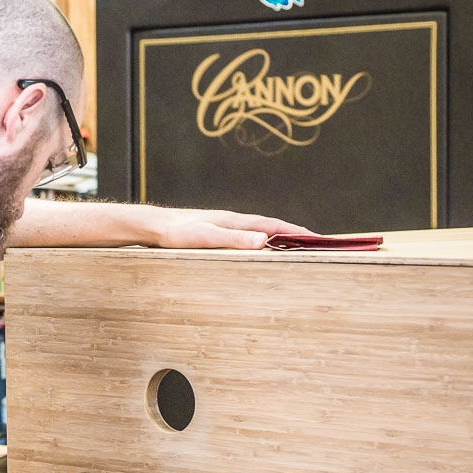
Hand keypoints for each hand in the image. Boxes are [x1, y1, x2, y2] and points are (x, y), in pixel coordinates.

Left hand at [155, 208, 314, 249]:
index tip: (318, 239)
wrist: (154, 226)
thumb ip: (234, 239)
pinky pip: (246, 238)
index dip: (297, 232)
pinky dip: (260, 243)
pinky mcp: (215, 234)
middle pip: (271, 228)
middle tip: (315, 245)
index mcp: (236, 222)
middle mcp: (233, 222)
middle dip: (293, 235)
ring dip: (278, 239)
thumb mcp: (207, 237)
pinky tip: (258, 251)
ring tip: (293, 249)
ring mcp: (225, 227)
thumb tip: (264, 240)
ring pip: (259, 233)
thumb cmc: (177, 232)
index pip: (274, 226)